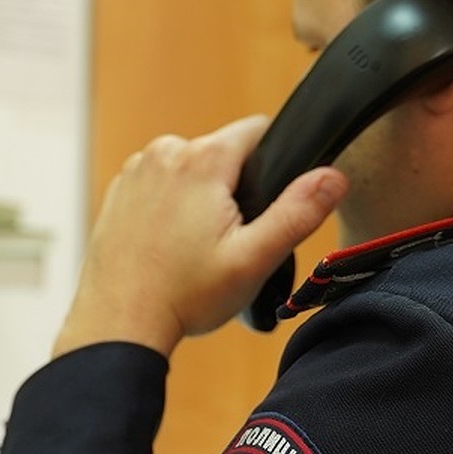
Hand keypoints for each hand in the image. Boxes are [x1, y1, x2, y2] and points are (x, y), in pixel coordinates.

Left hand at [52, 115, 347, 358]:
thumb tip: (333, 176)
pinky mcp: (119, 192)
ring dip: (200, 198)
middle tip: (228, 241)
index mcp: (203, 159)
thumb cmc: (184, 296)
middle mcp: (164, 152)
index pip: (257, 130)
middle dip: (234, 188)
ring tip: (194, 249)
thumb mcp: (254, 259)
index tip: (266, 204)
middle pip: (222, 154)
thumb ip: (298, 212)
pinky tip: (168, 247)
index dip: (273, 163)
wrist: (119, 323)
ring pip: (190, 170)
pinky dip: (169, 208)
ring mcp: (136, 171)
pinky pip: (160, 186)